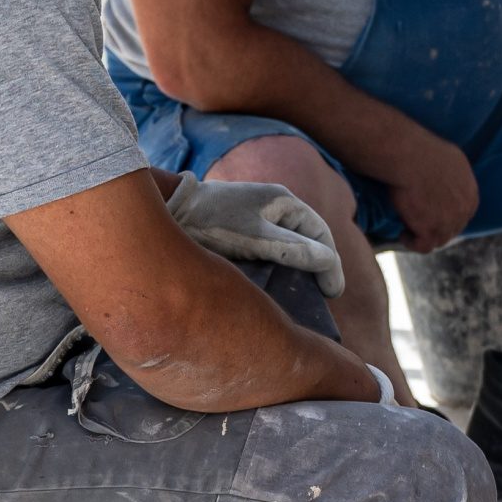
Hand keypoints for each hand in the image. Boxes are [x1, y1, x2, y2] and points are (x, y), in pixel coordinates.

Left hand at [164, 175, 344, 295]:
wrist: (168, 211)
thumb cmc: (214, 222)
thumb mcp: (258, 239)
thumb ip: (295, 251)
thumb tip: (329, 263)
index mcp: (284, 201)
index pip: (321, 234)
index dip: (331, 265)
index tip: (333, 294)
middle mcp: (272, 207)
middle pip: (305, 241)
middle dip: (314, 269)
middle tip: (320, 300)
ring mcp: (254, 218)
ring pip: (285, 248)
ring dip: (293, 271)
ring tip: (297, 298)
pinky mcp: (238, 231)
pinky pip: (265, 251)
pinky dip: (273, 269)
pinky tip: (269, 289)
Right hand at [374, 133, 478, 251]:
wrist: (411, 157)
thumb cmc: (425, 150)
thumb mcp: (452, 160)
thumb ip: (454, 176)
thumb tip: (447, 179)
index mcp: (471, 194)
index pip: (462, 213)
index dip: (447, 215)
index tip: (432, 213)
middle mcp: (464, 211)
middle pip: (452, 228)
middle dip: (437, 227)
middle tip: (419, 222)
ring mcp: (448, 223)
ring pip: (439, 239)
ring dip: (424, 236)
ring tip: (408, 230)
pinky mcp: (430, 231)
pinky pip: (423, 246)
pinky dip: (412, 242)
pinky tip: (402, 234)